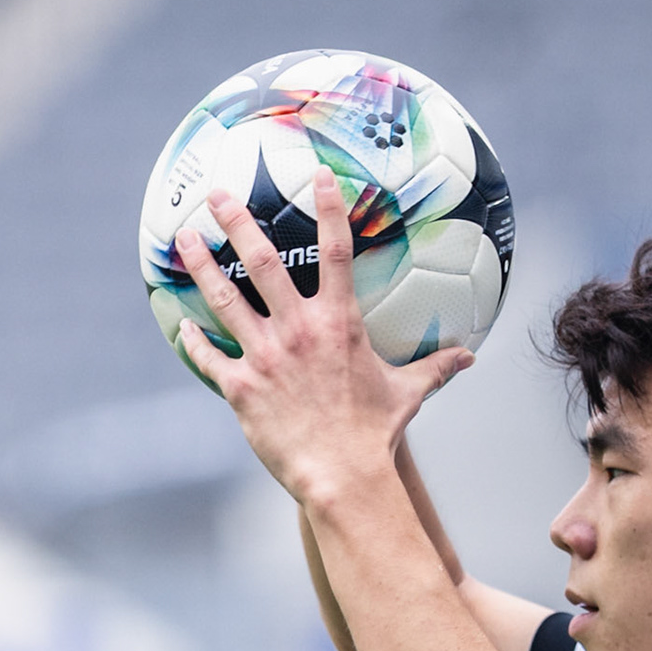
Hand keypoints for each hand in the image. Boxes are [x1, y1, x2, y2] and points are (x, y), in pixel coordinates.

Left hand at [174, 169, 473, 503]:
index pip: (337, 252)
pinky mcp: (240, 387)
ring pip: (225, 298)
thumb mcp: (408, 393)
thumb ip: (435, 368)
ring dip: (202, 265)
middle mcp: (298, 330)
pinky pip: (209, 356)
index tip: (317, 176)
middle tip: (217, 194)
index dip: (329, 209)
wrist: (342, 474)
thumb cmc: (375, 433)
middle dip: (237, 222)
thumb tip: (469, 359)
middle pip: (262, 262)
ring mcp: (265, 356)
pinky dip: (195, 339)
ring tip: (184, 239)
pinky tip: (182, 325)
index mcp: (339, 324)